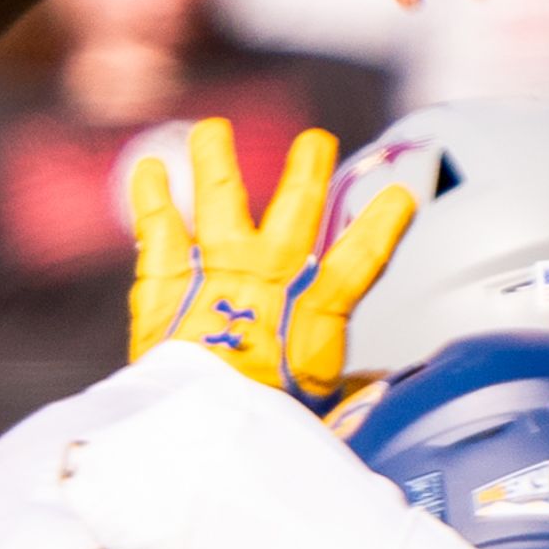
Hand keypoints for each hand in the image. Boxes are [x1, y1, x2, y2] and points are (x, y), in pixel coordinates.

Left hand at [128, 117, 414, 402]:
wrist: (208, 418)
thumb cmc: (268, 419)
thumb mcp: (324, 410)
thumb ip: (349, 393)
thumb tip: (375, 391)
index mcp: (318, 307)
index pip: (362, 255)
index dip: (383, 222)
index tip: (400, 194)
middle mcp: (270, 273)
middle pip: (297, 206)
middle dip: (310, 169)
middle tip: (317, 141)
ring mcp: (217, 266)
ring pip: (221, 196)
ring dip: (219, 159)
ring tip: (213, 129)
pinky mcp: (166, 275)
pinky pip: (159, 223)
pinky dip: (152, 194)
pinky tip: (148, 166)